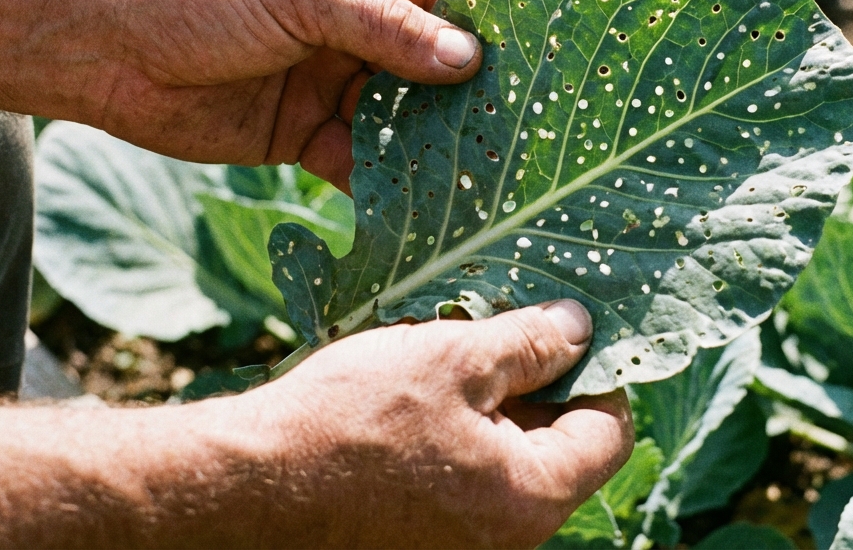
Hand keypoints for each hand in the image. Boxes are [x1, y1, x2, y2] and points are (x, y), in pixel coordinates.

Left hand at [87, 0, 479, 187]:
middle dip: (463, 94)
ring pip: (399, 113)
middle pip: (427, 59)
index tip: (524, 63)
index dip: (479, 24)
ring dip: (431, 142)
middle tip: (513, 130)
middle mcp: (351, 20)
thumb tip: (465, 60)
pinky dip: (383, 180)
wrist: (107, 51)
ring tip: (479, 174)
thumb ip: (385, 28)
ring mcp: (330, 78)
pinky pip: (359, 157)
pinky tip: (416, 203)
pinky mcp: (305, 132)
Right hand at [235, 300, 633, 548]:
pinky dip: (453, 426)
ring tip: (446, 349)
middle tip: (501, 324)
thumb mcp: (452, 360)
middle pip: (557, 445)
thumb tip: (579, 328)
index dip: (597, 370)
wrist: (245, 486)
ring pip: (504, 454)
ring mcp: (460, 541)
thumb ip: (529, 344)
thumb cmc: (349, 423)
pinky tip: (415, 387)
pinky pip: (462, 473)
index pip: (607, 432)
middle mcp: (505, 535)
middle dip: (537, 379)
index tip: (566, 328)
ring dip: (489, 398)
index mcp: (531, 497)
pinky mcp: (420, 535)